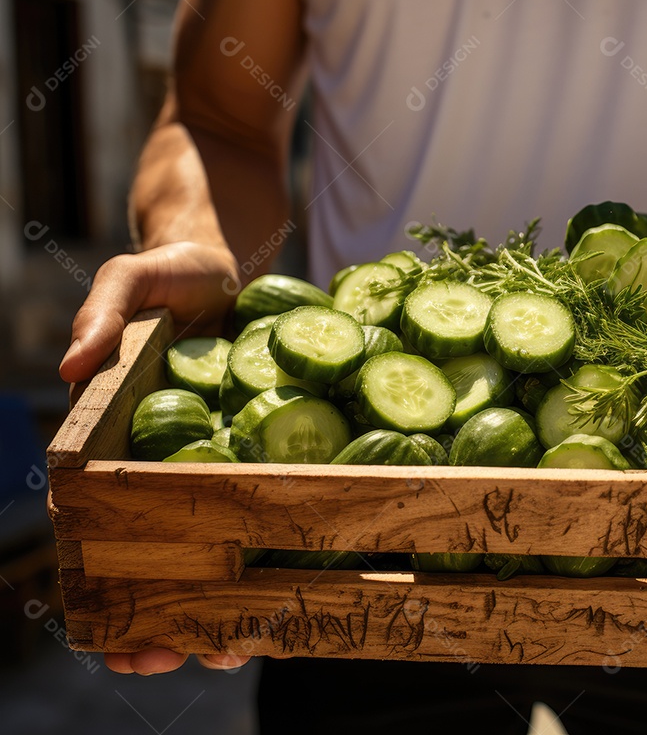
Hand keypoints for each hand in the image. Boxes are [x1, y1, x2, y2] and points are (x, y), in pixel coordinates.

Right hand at [62, 241, 244, 674]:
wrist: (226, 268)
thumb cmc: (170, 274)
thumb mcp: (133, 279)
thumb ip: (104, 314)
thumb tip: (73, 369)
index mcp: (116, 439)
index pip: (98, 521)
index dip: (101, 582)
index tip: (115, 636)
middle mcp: (160, 464)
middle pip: (154, 554)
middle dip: (162, 614)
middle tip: (174, 660)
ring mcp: (210, 465)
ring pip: (211, 547)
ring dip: (220, 602)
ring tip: (240, 649)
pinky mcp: (256, 453)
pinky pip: (262, 507)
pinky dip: (271, 552)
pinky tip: (291, 590)